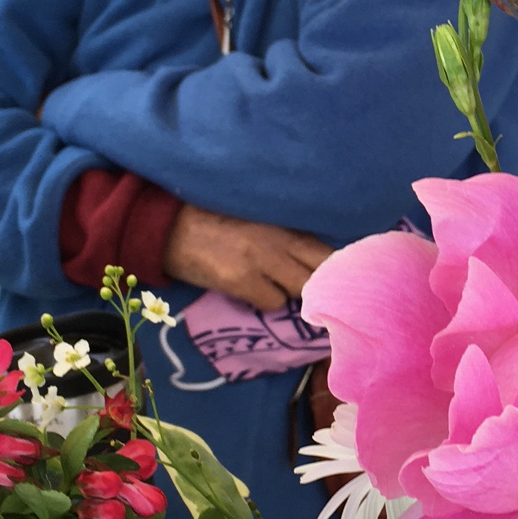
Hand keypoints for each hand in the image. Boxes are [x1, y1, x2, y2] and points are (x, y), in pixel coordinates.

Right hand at [162, 204, 331, 311]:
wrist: (166, 225)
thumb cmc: (213, 217)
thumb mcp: (257, 215)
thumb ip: (287, 231)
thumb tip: (319, 256)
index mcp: (284, 219)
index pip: (330, 245)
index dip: (343, 265)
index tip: (351, 277)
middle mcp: (278, 237)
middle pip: (325, 269)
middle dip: (327, 284)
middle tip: (325, 293)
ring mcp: (261, 259)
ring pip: (301, 290)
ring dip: (293, 292)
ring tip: (277, 285)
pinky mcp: (240, 279)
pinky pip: (272, 302)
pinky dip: (266, 301)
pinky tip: (252, 290)